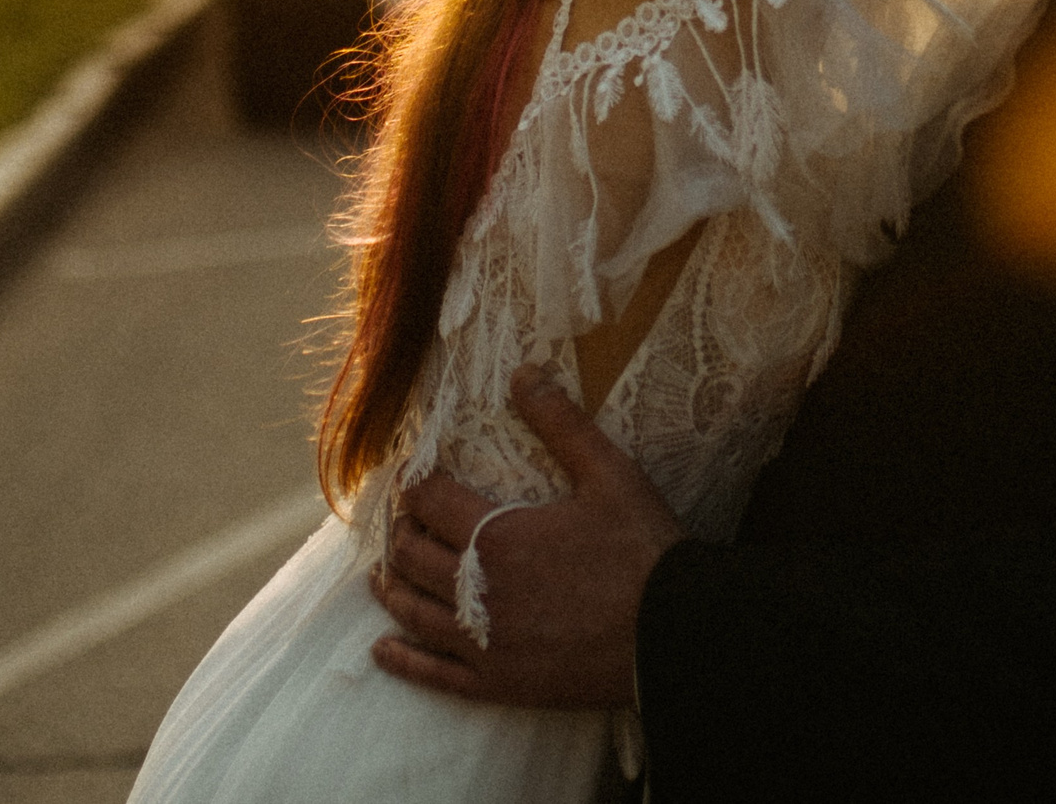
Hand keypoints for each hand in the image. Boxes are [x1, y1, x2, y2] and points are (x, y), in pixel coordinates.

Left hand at [369, 364, 686, 709]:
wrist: (674, 634)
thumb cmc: (644, 551)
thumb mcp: (610, 474)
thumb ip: (561, 423)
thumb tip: (523, 372)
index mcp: (499, 536)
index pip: (430, 502)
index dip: (413, 484)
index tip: (411, 475)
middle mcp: (479, 591)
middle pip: (412, 557)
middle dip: (399, 534)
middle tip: (401, 523)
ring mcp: (485, 643)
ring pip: (415, 614)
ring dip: (392, 590)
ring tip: (380, 578)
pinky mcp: (500, 683)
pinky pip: (436, 675)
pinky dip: (404, 661)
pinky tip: (384, 651)